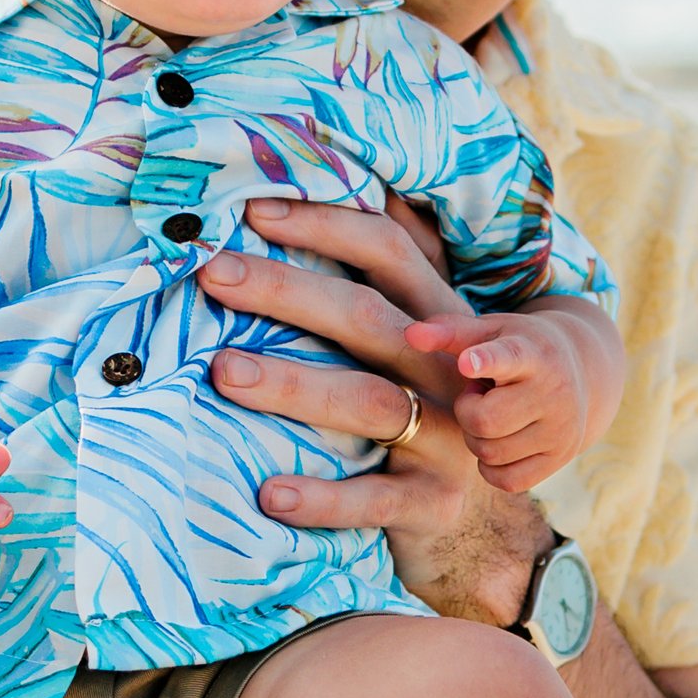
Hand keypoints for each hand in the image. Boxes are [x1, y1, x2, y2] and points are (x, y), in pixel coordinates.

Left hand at [198, 201, 549, 627]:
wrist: (485, 520)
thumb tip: (366, 177)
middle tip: (212, 273)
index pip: (386, 251)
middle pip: (366, 319)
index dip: (325, 226)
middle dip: (286, 291)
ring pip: (370, 403)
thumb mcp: (425, 333)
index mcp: (438, 318)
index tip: (253, 211)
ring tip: (222, 371)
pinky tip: (268, 493)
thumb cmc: (430, 406)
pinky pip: (374, 499)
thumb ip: (400, 266)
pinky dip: (322, 498)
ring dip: (293, 385)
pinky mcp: (433, 500)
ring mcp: (447, 437)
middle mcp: (447, 370)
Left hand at [402, 304, 616, 494]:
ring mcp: (562, 430)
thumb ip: (449, 331)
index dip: (486, 361)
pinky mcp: (560, 459)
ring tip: (495, 412)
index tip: (467, 363)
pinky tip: (501, 440)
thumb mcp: (490, 331)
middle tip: (480, 394)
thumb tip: (410, 336)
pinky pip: (506, 480)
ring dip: (478, 438)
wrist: (581, 372)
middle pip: (484, 421)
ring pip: (491, 453)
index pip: (509, 358)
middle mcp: (555, 392)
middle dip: (467, 411)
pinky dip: (491, 466)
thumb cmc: (518, 348)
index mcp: (533, 352)